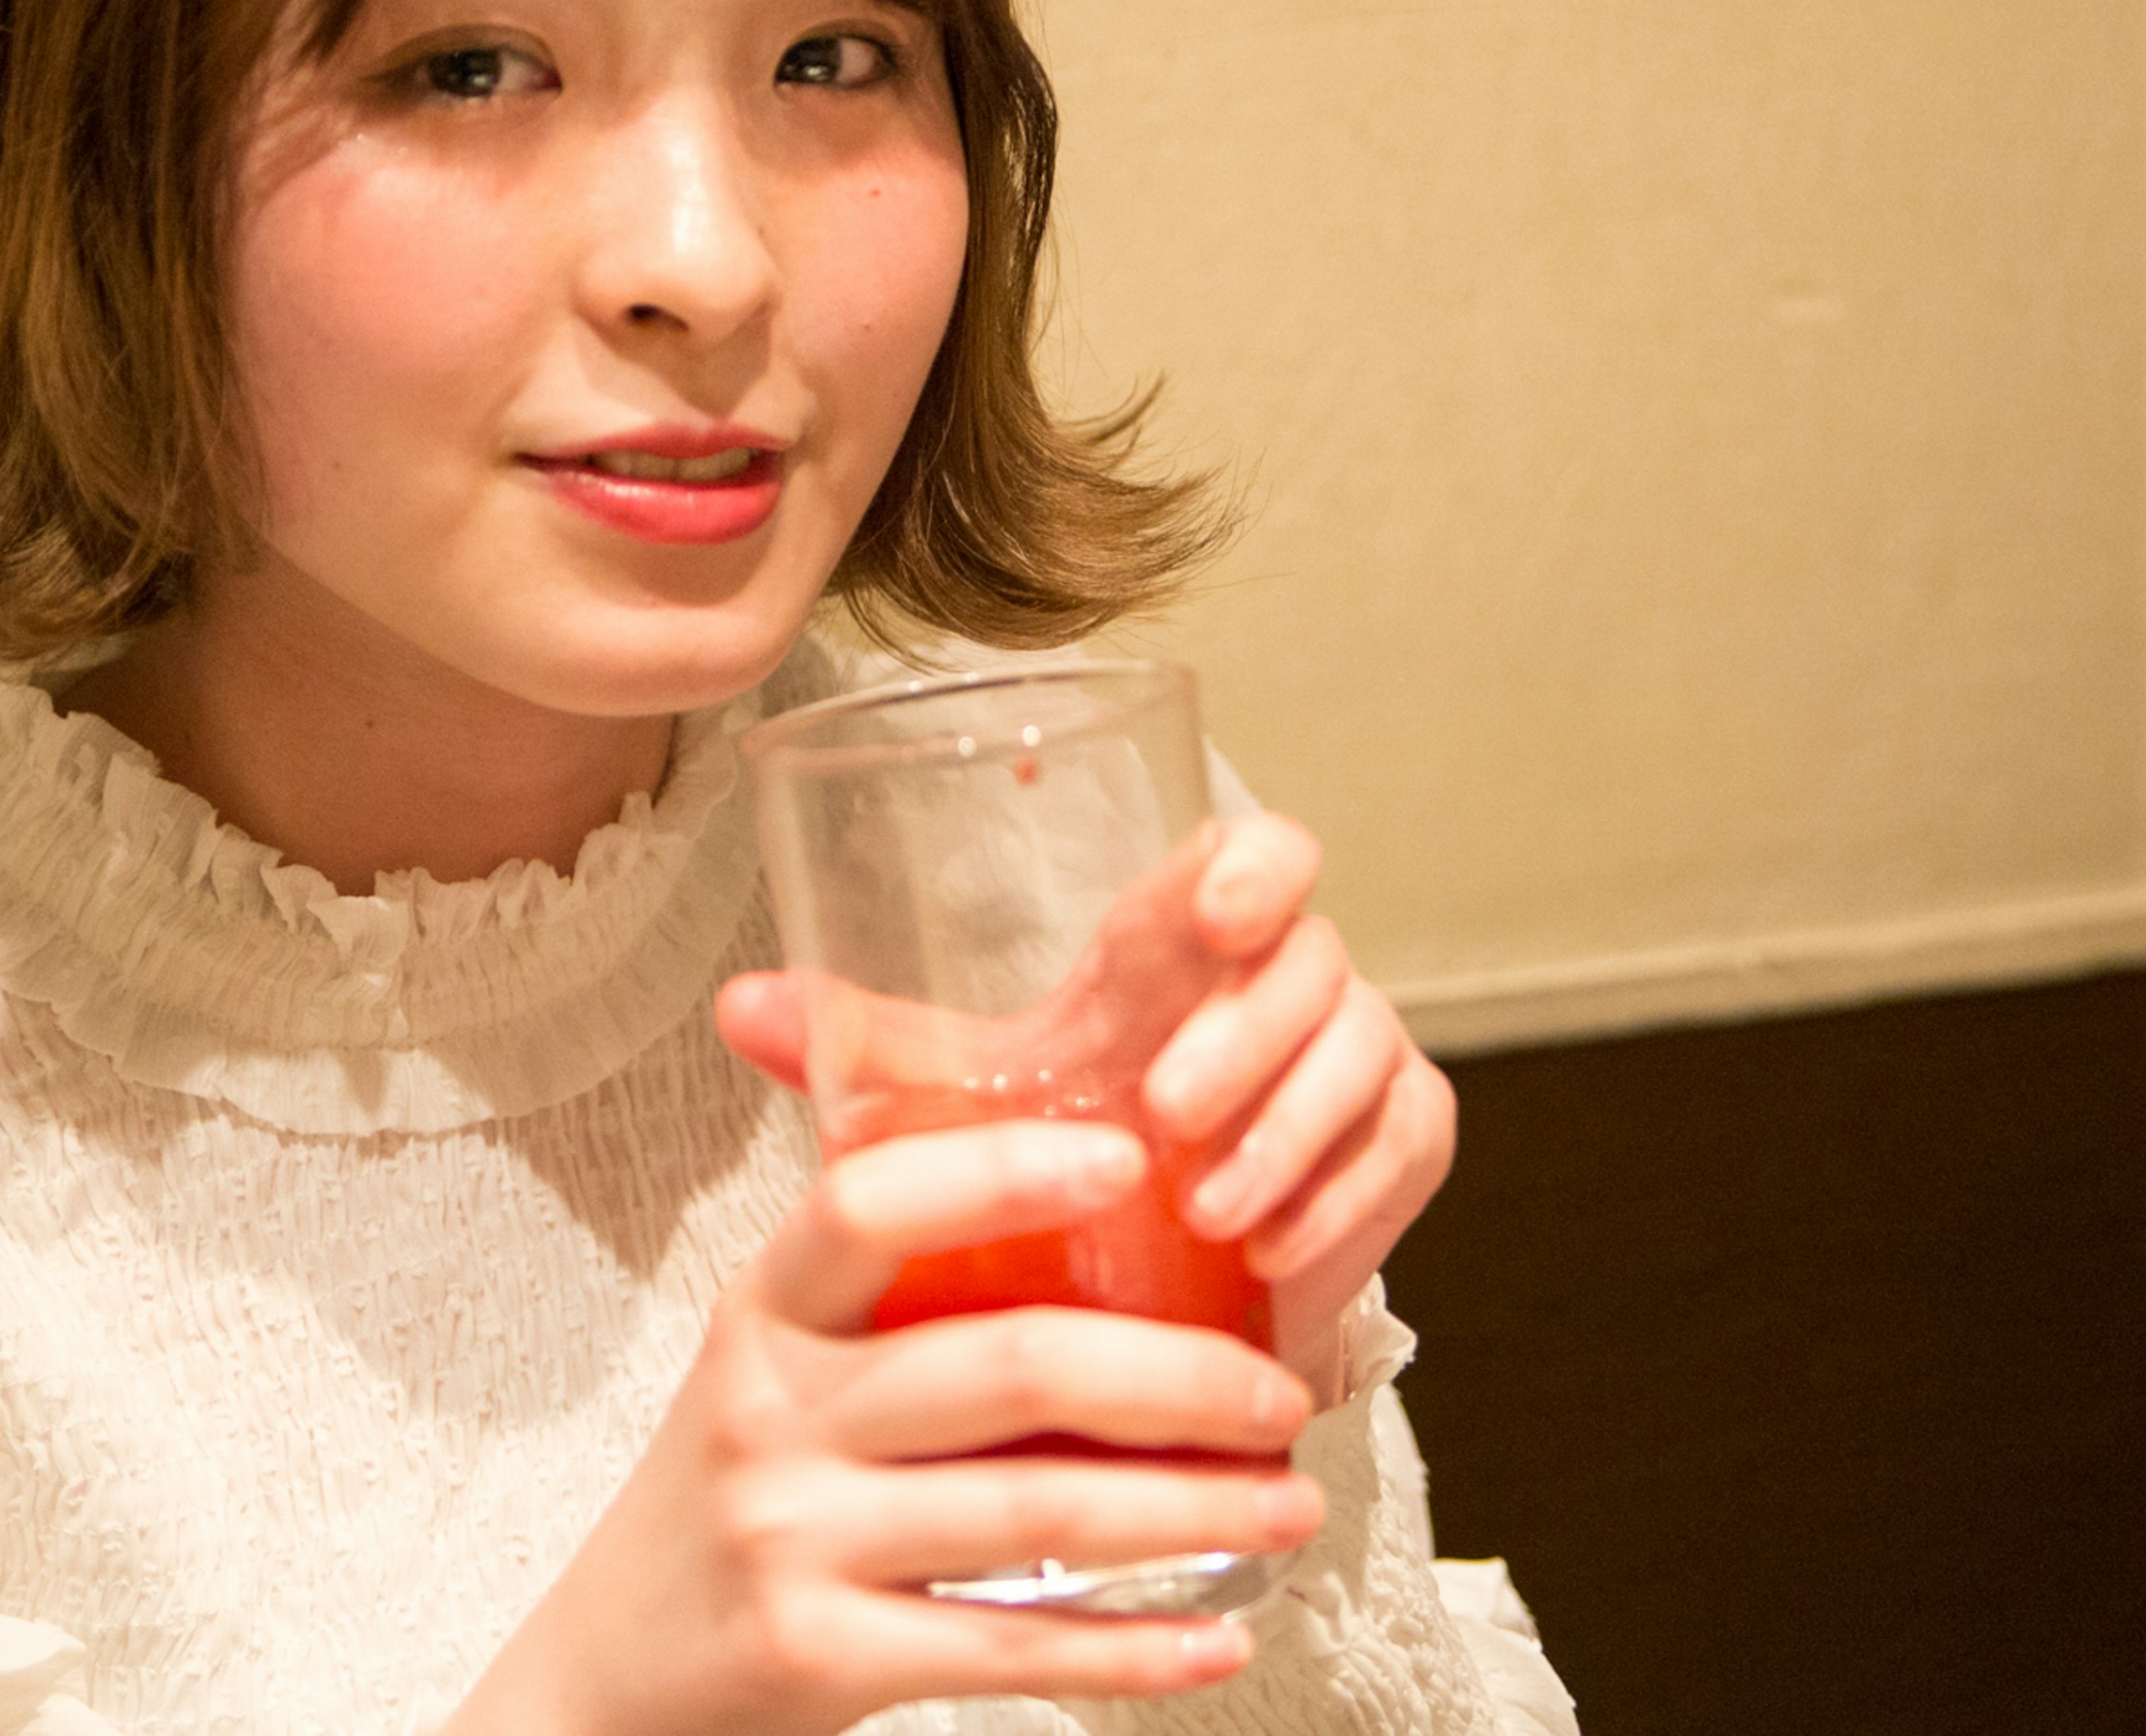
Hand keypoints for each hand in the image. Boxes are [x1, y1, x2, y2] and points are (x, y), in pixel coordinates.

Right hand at [446, 1108, 1322, 1735]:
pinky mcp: (819, 1656)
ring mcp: (792, 1537)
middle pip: (1009, 1365)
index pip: (871, 1201)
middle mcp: (772, 1410)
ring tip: (1292, 1500)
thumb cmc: (738, 1490)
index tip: (1128, 1159)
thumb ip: (894, 1287)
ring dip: (1193, 1508)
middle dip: (1176, 1378)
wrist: (609, 1676)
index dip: (1002, 1170)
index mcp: (767, 1310)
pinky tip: (1223, 1637)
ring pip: (1037, 1511)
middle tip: (1280, 1393)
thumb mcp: (777, 1364)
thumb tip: (1092, 1195)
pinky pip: (1010, 1644)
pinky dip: (1135, 1650)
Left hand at [720, 813, 1455, 1405]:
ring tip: (1210, 1209)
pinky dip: (1342, 1200)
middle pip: (1312, 957)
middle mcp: (1281, 985)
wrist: (1147, 1290)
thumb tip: (741, 1006)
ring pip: (1366, 1050)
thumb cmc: (1055, 1161)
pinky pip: (1405, 1144)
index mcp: (1181, 949)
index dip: (1257, 864)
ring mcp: (1354, 1058)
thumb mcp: (959, 1104)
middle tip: (1168, 1114)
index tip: (1216, 911)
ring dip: (1289, 1131)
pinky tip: (1273, 1253)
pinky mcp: (1401, 1140)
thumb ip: (863, 1053)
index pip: (1256, 856)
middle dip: (1248, 1035)